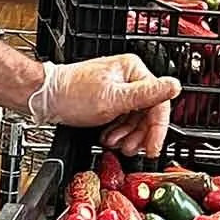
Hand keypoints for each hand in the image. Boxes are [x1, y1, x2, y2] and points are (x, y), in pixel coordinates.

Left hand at [27, 54, 179, 158]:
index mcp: (133, 70)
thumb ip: (146, 95)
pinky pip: (123, 121)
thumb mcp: (113, 98)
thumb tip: (173, 86)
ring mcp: (119, 90)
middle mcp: (129, 78)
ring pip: (136, 120)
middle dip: (139, 134)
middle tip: (130, 149)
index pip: (159, 102)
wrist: (45, 98)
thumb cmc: (72, 94)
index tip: (153, 147)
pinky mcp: (110, 101)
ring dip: (128, 136)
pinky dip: (118, 133)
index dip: (158, 128)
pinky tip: (108, 138)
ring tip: (115, 144)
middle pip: (148, 113)